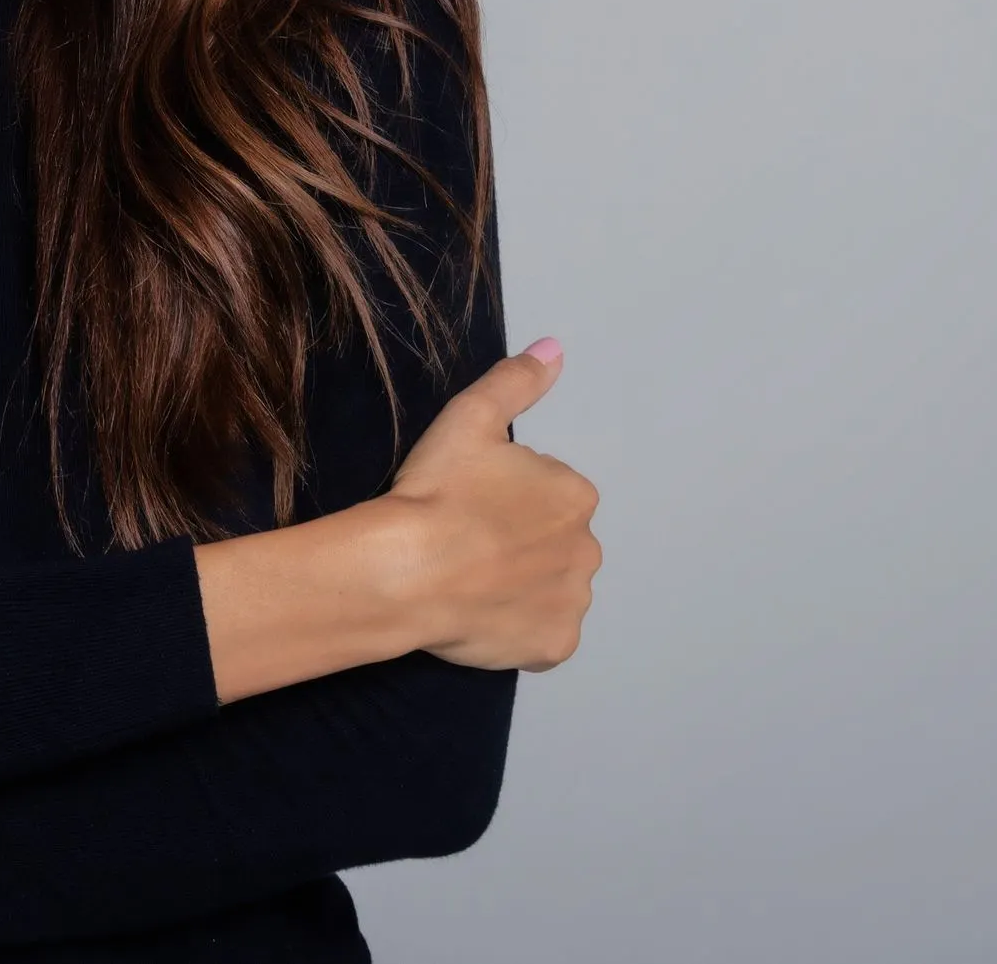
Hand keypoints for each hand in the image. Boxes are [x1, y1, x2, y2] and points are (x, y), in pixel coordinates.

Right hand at [385, 337, 602, 670]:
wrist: (407, 571)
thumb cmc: (436, 492)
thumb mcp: (468, 418)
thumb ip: (515, 383)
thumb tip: (555, 349)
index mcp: (574, 494)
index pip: (544, 493)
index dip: (500, 496)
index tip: (465, 502)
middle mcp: (588, 549)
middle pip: (552, 542)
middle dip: (518, 542)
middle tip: (464, 542)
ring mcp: (573, 603)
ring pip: (550, 588)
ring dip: (521, 585)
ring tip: (467, 580)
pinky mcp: (555, 647)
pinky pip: (543, 636)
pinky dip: (519, 628)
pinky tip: (481, 615)